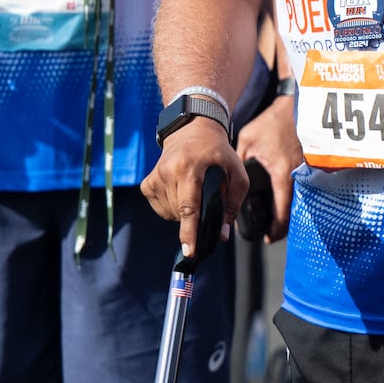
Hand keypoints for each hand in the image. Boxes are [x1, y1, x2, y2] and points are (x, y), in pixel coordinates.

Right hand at [144, 116, 244, 261]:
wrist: (192, 131)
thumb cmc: (218, 153)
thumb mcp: (236, 173)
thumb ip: (232, 204)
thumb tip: (221, 235)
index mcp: (189, 168)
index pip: (189, 207)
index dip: (190, 232)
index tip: (189, 251)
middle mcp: (168, 172)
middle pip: (181, 214)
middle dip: (195, 219)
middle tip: (206, 202)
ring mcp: (155, 178)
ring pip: (170, 214)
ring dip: (184, 213)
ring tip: (193, 192)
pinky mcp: (147, 184)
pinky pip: (161, 209)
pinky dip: (172, 209)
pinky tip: (181, 193)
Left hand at [237, 94, 303, 245]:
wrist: (297, 107)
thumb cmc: (272, 123)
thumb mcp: (248, 141)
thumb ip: (239, 163)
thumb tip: (228, 181)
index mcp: (282, 175)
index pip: (281, 213)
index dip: (275, 230)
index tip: (267, 238)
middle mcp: (299, 178)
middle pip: (294, 213)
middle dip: (282, 226)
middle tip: (270, 233)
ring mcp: (308, 173)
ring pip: (299, 203)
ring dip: (288, 214)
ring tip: (275, 221)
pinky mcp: (311, 168)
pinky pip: (304, 191)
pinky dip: (295, 200)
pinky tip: (284, 201)